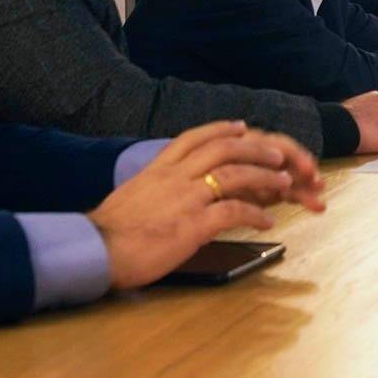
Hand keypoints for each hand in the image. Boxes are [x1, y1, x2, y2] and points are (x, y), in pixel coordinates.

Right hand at [89, 121, 327, 290]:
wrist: (93, 251)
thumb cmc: (107, 232)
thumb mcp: (131, 197)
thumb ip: (154, 189)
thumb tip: (166, 193)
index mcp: (157, 170)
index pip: (192, 138)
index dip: (220, 130)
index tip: (240, 126)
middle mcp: (174, 178)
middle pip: (223, 150)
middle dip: (255, 149)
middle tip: (277, 154)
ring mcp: (185, 199)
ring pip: (235, 175)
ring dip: (265, 178)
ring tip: (284, 183)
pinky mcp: (193, 225)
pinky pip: (234, 213)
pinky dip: (256, 216)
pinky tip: (267, 223)